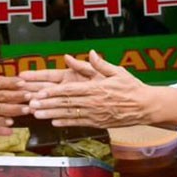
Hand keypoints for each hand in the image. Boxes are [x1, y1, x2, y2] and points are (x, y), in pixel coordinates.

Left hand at [25, 50, 151, 127]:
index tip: (40, 92)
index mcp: (96, 88)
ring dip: (51, 114)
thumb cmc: (131, 87)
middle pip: (65, 103)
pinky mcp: (98, 123)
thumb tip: (91, 53)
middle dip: (46, 104)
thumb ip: (100, 64)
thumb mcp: (117, 72)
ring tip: (37, 114)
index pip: (70, 90)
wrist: (146, 107)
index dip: (53, 92)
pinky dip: (66, 123)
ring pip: (69, 115)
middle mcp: (93, 102)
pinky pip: (79, 123)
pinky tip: (54, 123)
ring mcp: (95, 114)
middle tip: (31, 104)